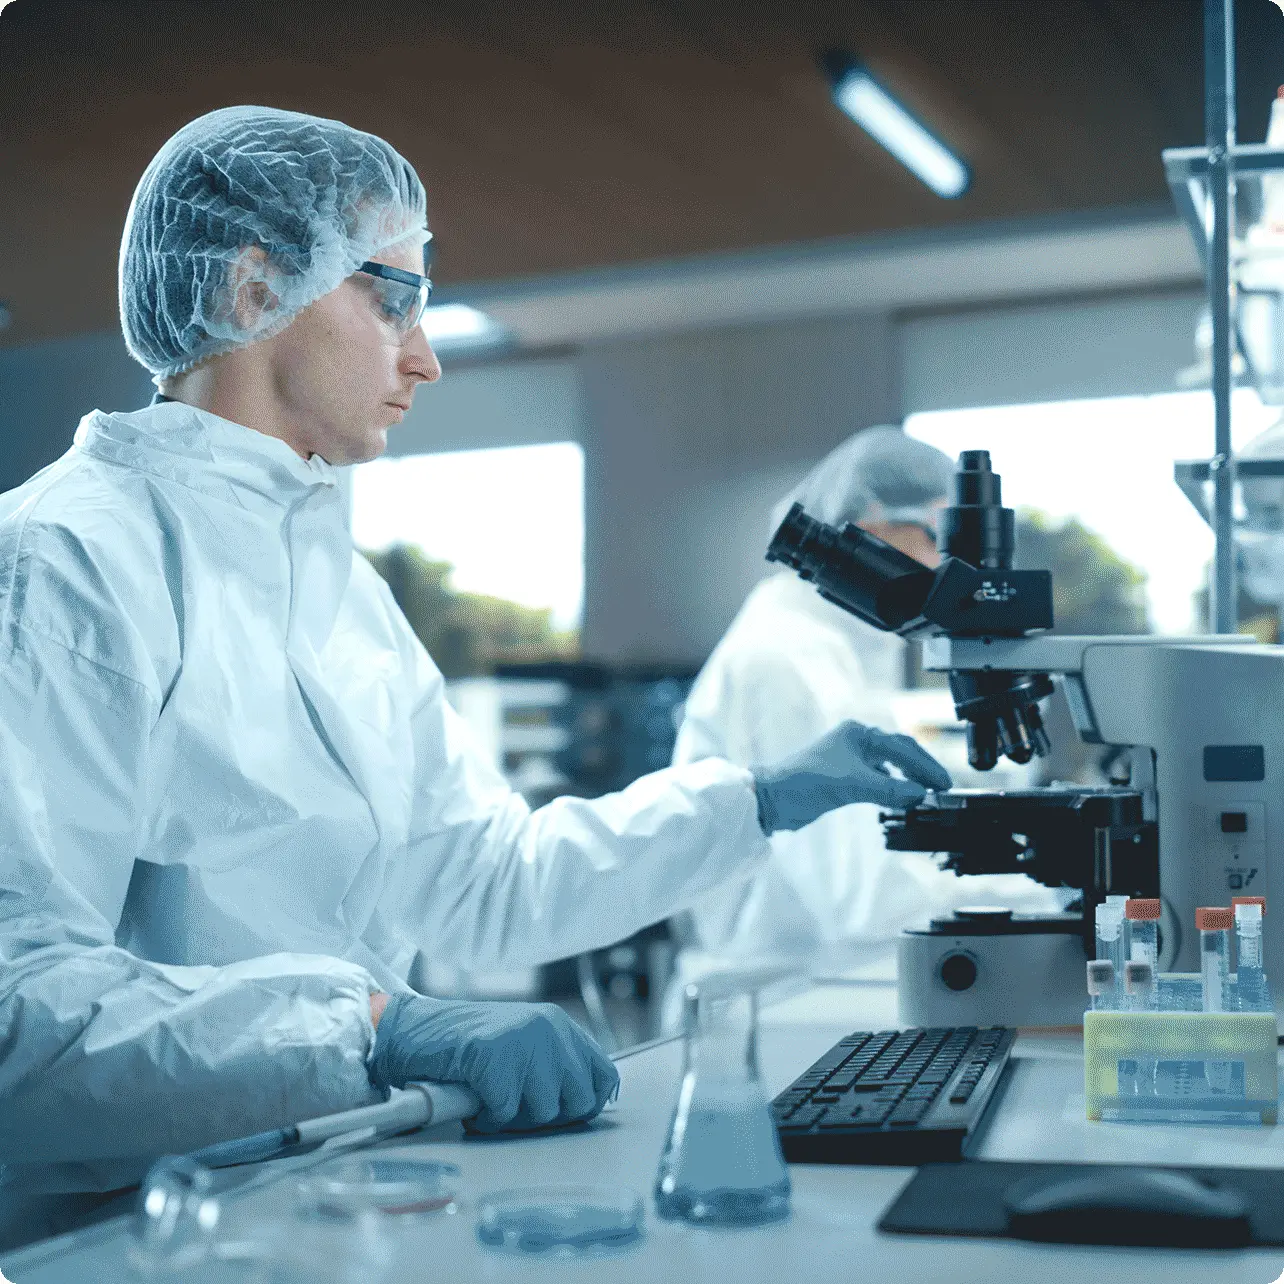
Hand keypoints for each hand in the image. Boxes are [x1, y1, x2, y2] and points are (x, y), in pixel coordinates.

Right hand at [368, 993, 618, 1132]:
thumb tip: (588, 1103)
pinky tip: (471, 1101)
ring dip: (514, 1118)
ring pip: (544, 1112)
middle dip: (548, 1116)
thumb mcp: (522, 1044)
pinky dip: (485, 1118)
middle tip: (516, 1110)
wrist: (413, 1030)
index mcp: (559, 1025)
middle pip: (579, 1102)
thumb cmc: (464, 1045)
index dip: (587, 1103)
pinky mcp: (494, 1059)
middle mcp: (548, 1029)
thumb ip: (555, 1064)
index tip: (563, 1114)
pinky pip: (505, 1114)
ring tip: (490, 1101)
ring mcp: (523, 1042)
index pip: (604, 1076)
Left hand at [753, 720, 951, 834]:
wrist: (774, 799)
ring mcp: (850, 760)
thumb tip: (920, 795)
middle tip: (941, 788)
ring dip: (908, 779)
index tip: (942, 783)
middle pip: (899, 753)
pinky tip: (900, 797)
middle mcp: (856, 742)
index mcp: (858, 734)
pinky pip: (878, 780)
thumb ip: (889, 790)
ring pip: (889, 767)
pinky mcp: (844, 778)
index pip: (902, 747)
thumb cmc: (804, 782)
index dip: (925, 765)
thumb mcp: (852, 785)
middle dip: (921, 770)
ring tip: (925, 793)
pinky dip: (892, 788)